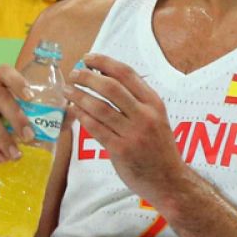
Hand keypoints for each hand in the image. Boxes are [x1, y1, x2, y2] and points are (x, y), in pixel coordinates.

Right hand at [0, 64, 40, 178]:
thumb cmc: (7, 144)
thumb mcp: (30, 131)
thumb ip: (50, 121)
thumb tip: (73, 113)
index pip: (3, 72)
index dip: (17, 80)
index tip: (32, 97)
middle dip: (17, 116)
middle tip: (30, 136)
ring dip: (4, 136)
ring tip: (16, 154)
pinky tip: (1, 158)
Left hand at [63, 54, 188, 210]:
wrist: (169, 180)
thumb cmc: (158, 148)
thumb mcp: (156, 119)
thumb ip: (136, 102)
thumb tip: (105, 81)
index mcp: (154, 103)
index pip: (127, 74)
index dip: (105, 62)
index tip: (88, 57)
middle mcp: (145, 115)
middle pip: (111, 87)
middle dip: (88, 77)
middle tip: (73, 74)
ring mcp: (133, 133)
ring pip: (100, 107)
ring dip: (79, 96)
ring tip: (67, 90)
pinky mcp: (120, 150)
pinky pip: (95, 129)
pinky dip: (82, 117)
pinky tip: (73, 110)